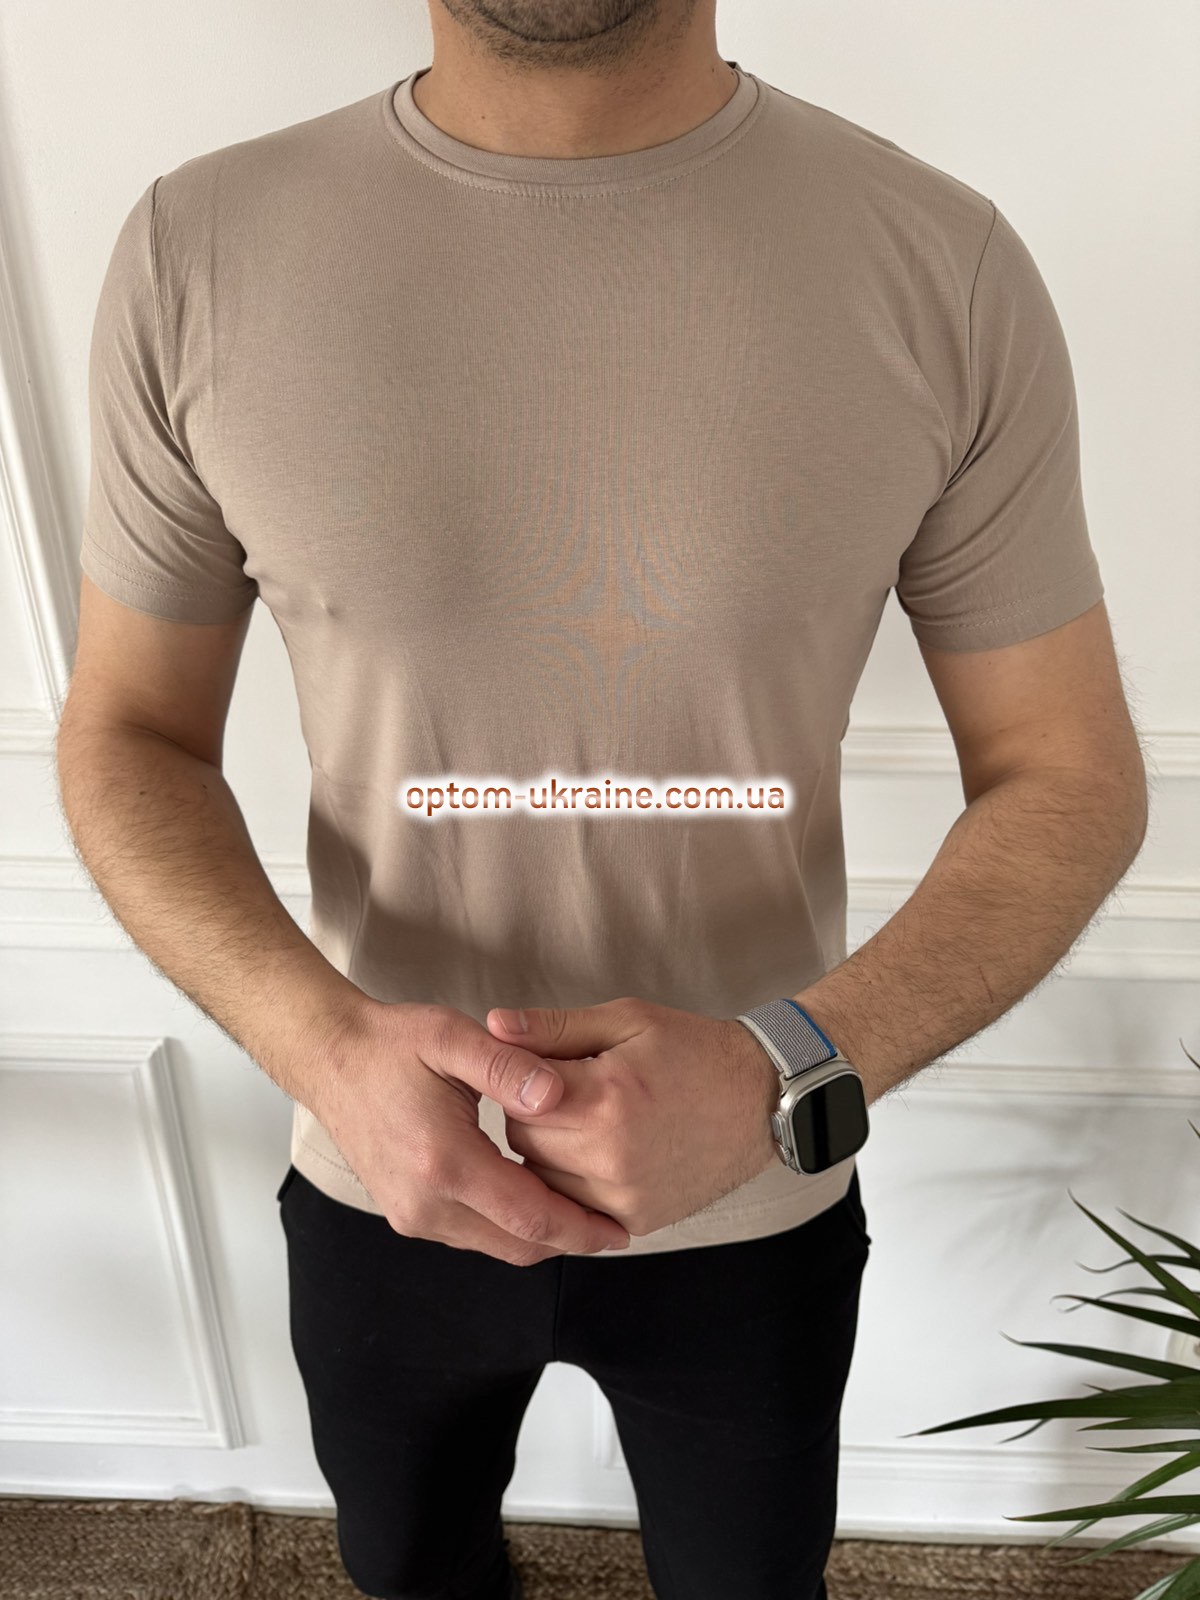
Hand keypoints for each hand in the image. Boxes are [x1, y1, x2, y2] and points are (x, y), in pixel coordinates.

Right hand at [306, 999, 632, 1264]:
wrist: (332, 1059)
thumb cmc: (393, 1044)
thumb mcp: (453, 1038)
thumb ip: (509, 1066)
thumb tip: (557, 1095)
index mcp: (444, 1162)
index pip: (529, 1217)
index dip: (581, 1229)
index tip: (620, 1231)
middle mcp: (425, 1202)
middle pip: (516, 1244)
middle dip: (569, 1241)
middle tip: (613, 1226)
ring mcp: (412, 1214)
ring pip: (494, 1245)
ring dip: (539, 1235)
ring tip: (582, 1213)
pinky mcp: (406, 1214)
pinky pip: (471, 1235)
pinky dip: (508, 1227)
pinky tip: (534, 1199)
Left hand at [484, 996, 780, 1237]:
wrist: (762, 1100)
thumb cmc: (694, 1051)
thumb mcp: (627, 1020)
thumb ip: (554, 1027)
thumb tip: (492, 1025)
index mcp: (604, 1097)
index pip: (516, 1095)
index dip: (522, 1077)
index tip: (545, 1065)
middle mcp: (610, 1155)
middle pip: (524, 1140)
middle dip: (534, 1113)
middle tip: (571, 1091)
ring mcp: (624, 1196)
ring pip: (542, 1179)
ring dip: (550, 1151)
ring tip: (589, 1120)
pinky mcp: (637, 1221)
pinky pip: (575, 1207)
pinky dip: (576, 1182)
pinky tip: (602, 1152)